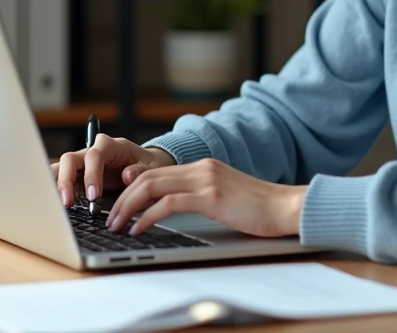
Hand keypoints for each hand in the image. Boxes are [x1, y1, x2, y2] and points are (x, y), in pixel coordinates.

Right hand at [52, 135, 176, 206]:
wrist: (146, 165)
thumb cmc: (147, 164)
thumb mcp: (151, 167)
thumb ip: (140, 170)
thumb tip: (127, 176)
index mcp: (110, 146)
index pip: (94, 155)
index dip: (91, 174)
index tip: (93, 195)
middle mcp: (91, 152)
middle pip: (70, 159)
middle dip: (66, 180)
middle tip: (68, 203)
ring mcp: (81, 164)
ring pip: (60, 168)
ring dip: (55, 185)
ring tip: (55, 205)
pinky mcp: (77, 177)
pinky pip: (60, 180)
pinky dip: (55, 191)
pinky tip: (53, 205)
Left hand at [106, 158, 306, 238]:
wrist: (286, 207)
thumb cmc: (260, 209)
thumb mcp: (226, 196)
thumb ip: (202, 195)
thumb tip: (174, 207)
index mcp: (203, 167)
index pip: (157, 172)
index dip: (132, 188)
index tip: (119, 205)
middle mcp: (201, 168)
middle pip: (148, 176)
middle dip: (122, 198)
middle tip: (109, 218)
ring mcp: (206, 179)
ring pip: (152, 187)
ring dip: (128, 207)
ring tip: (117, 224)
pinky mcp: (211, 196)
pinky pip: (168, 204)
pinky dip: (147, 216)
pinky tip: (139, 229)